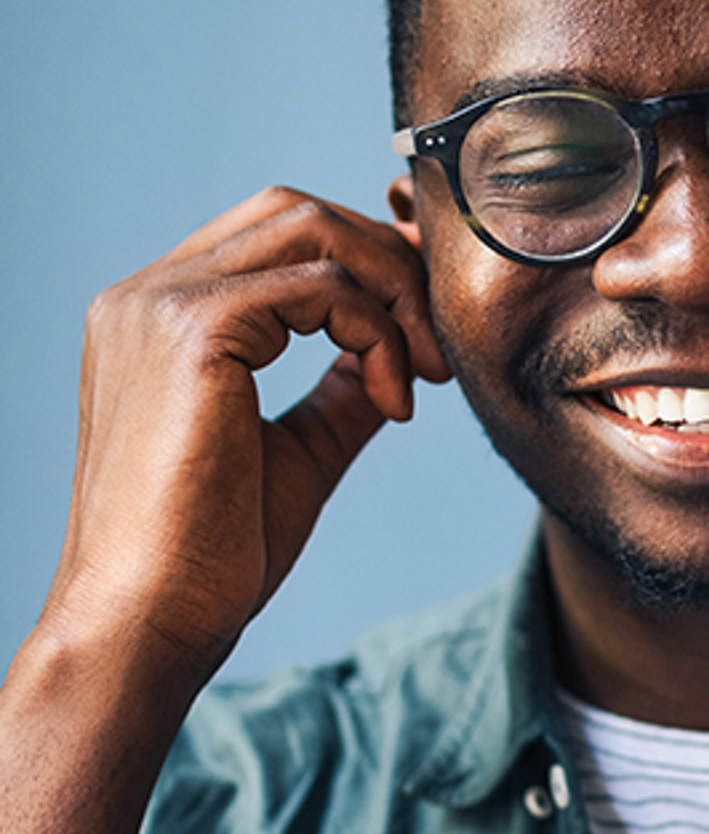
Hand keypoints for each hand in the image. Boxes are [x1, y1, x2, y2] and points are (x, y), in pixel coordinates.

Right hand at [41, 186, 449, 680]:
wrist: (151, 620)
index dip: (367, 264)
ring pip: (312, 229)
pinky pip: (321, 288)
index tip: (423, 331)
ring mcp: (161, 304)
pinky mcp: (194, 332)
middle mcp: (148, 295)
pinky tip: (394, 403)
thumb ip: (340, 392)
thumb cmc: (213, 556)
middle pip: (298, 213)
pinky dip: (377, 334)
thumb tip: (392, 357)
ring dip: (393, 294)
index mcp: (159, 318)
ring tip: (423, 376)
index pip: (276, 237)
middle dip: (389, 267)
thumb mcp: (297, 452)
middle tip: (435, 351)